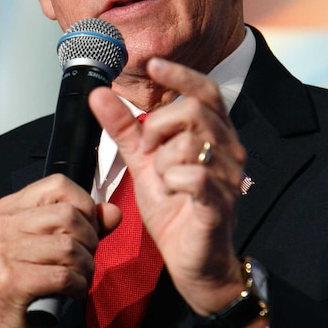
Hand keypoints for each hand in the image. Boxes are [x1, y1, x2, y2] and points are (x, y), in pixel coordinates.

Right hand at [0, 174, 121, 326]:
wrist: (0, 321)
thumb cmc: (27, 280)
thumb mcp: (53, 245)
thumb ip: (85, 225)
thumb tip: (112, 212)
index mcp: (9, 209)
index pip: (58, 185)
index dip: (84, 205)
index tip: (88, 226)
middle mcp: (1, 225)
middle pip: (68, 216)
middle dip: (88, 240)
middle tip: (84, 258)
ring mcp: (2, 252)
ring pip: (69, 247)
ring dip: (85, 267)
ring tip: (79, 276)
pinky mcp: (9, 281)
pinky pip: (63, 276)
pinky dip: (77, 286)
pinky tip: (72, 291)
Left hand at [89, 57, 247, 314]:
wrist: (194, 262)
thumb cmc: (176, 209)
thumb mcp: (144, 163)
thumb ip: (124, 128)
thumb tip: (98, 93)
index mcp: (215, 135)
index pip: (206, 91)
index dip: (181, 75)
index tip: (153, 65)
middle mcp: (229, 150)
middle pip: (194, 111)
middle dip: (160, 126)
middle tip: (148, 150)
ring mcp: (228, 176)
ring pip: (190, 144)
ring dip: (164, 162)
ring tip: (165, 181)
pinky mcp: (220, 203)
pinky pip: (194, 176)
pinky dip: (174, 181)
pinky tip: (173, 192)